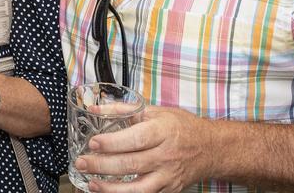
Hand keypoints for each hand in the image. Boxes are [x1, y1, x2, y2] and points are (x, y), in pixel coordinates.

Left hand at [76, 105, 213, 192]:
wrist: (211, 149)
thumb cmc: (182, 127)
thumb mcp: (155, 111)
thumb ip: (123, 110)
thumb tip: (95, 108)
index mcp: (163, 131)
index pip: (135, 139)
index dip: (112, 143)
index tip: (93, 143)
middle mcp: (166, 155)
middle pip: (131, 163)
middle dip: (103, 165)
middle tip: (82, 162)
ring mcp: (168, 176)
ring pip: (138, 188)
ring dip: (111, 188)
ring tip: (91, 183)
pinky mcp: (169, 190)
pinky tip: (109, 192)